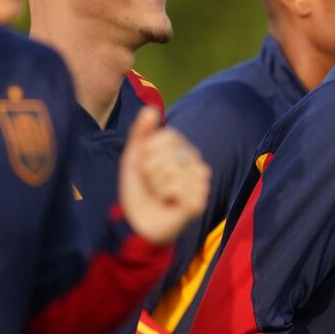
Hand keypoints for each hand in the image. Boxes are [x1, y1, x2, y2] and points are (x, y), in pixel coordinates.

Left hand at [119, 107, 210, 245]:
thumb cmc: (137, 189)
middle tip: (152, 184)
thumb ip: (141, 133)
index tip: (146, 168)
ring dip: (156, 185)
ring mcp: (200, 182)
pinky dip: (165, 196)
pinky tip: (168, 203)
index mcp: (183, 148)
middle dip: (151, 171)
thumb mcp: (134, 157)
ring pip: (172, 170)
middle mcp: (196, 162)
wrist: (136, 223)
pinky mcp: (199, 201)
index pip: (165, 137)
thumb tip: (150, 110)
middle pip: (167, 154)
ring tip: (159, 194)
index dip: (148, 153)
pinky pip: (178, 187)